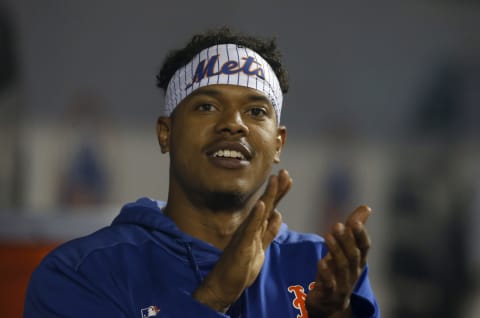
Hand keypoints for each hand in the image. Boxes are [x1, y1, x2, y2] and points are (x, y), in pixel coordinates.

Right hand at [193, 169, 291, 311]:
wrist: (224, 284)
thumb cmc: (241, 266)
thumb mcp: (261, 247)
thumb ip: (269, 231)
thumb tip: (278, 215)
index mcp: (256, 227)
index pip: (270, 207)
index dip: (279, 193)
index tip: (287, 178)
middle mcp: (251, 227)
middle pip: (267, 205)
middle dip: (276, 189)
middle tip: (285, 173)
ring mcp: (246, 235)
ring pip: (260, 213)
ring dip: (268, 196)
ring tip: (275, 180)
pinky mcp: (243, 245)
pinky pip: (251, 229)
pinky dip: (256, 216)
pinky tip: (261, 205)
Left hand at [306, 205, 371, 317]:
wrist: (329, 302)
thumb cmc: (338, 270)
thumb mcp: (346, 249)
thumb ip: (353, 229)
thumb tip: (366, 207)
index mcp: (359, 260)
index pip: (365, 247)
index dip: (361, 235)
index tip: (355, 221)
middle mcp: (353, 272)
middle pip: (353, 255)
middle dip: (347, 240)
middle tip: (337, 225)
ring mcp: (343, 284)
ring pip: (342, 267)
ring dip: (336, 250)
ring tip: (327, 235)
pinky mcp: (330, 293)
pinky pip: (330, 284)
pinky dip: (326, 273)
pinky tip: (321, 262)